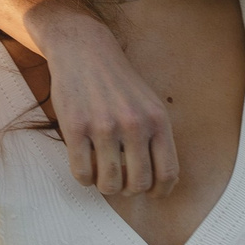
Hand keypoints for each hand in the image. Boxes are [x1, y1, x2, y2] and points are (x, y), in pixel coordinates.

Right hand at [23, 3, 178, 196]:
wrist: (84, 50)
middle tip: (122, 183)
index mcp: (157, 120)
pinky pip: (82, 173)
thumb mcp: (150, 104)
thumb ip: (157, 137)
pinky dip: (85, 179)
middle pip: (138, 183)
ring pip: (109, 183)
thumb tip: (160, 180)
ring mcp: (103, 126)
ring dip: (105, 187)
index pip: (168, 172)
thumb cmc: (118, 82)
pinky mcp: (75, 127)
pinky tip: (85, 168)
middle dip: (129, 190)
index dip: (160, 191)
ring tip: (102, 176)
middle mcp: (133, 124)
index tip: (152, 194)